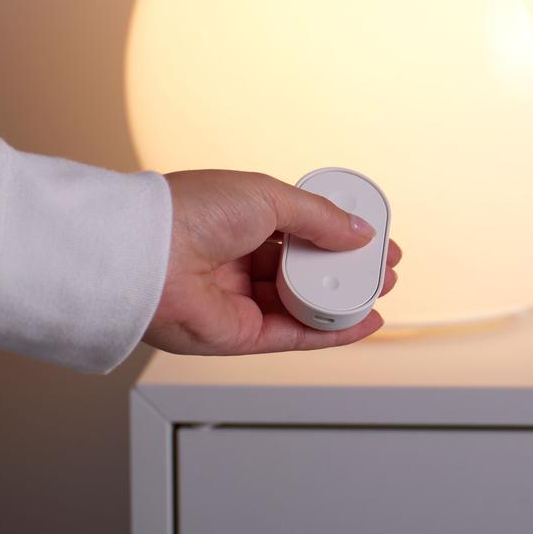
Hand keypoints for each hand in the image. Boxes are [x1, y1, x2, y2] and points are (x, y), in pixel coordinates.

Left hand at [143, 169, 401, 354]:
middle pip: (308, 268)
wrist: (149, 255)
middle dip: (348, 268)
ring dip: (346, 298)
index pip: (304, 228)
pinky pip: (296, 335)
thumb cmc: (193, 212)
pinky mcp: (242, 336)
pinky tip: (364, 321)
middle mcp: (242, 259)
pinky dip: (333, 331)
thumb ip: (319, 218)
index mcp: (244, 218)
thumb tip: (359, 232)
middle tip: (384, 267)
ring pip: (306, 303)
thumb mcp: (269, 197)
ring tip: (381, 290)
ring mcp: (243, 298)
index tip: (373, 235)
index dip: (340, 232)